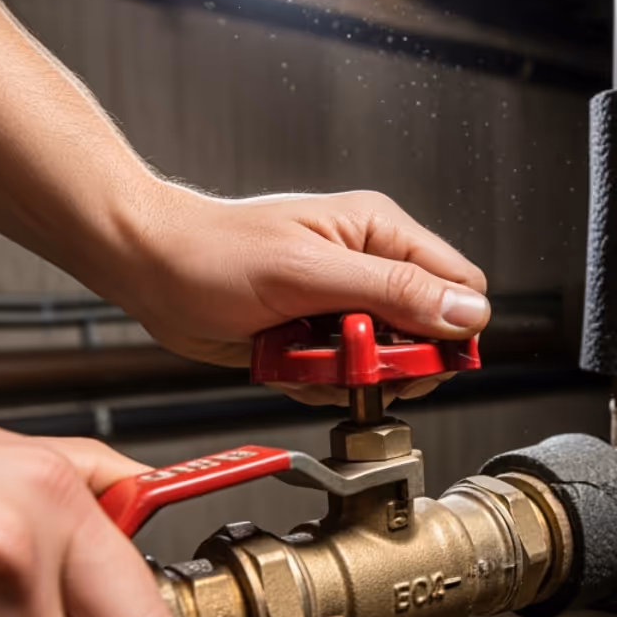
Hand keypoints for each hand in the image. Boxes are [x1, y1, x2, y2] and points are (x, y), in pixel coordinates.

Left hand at [102, 186, 491, 403]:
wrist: (152, 270)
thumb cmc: (213, 252)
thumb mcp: (309, 272)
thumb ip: (393, 292)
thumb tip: (464, 312)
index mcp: (380, 232)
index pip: (458, 287)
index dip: (447, 330)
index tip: (410, 354)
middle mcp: (368, 266)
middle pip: (426, 334)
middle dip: (391, 359)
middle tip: (349, 358)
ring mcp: (343, 304)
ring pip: (385, 364)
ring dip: (349, 375)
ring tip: (306, 355)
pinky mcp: (317, 337)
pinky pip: (344, 379)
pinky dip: (319, 385)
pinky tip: (288, 362)